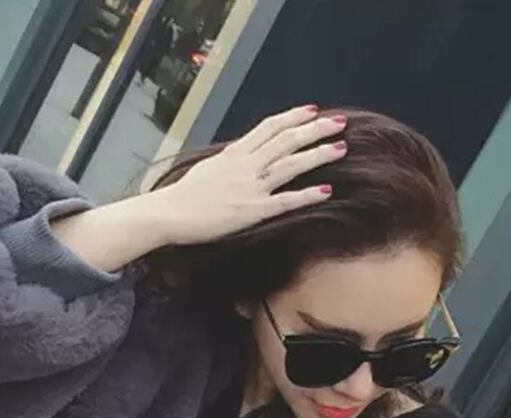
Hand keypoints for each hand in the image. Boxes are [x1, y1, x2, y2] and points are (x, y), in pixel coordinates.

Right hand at [153, 107, 346, 244]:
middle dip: (315, 129)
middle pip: (287, 140)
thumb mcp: (208, 169)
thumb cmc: (183, 196)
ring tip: (341, 148)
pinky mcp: (253, 211)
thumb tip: (240, 156)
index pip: (269, 127)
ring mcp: (251, 187)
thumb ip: (229, 162)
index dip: (293, 117)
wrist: (169, 213)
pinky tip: (326, 190)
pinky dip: (307, 194)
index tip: (312, 110)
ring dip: (318, 154)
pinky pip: (286, 200)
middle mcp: (246, 164)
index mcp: (235, 153)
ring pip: (291, 164)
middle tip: (338, 122)